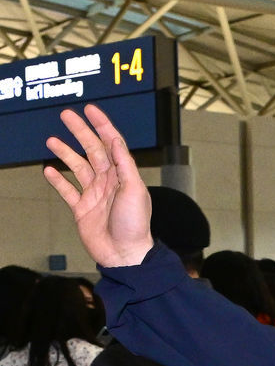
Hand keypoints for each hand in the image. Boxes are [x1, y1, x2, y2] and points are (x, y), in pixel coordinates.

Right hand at [42, 105, 153, 266]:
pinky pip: (68, 191)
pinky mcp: (82, 210)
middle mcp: (108, 182)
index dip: (102, 125)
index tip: (90, 109)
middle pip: (92, 150)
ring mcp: (94, 195)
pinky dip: (58, 181)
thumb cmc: (134, 225)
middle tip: (66, 115)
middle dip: (80, 132)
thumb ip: (124, 164)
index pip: (111, 144)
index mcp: (122, 175)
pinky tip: (49, 170)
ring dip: (66, 153)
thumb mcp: (134, 190)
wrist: (125, 256)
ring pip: (78, 167)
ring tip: (51, 140)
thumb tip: (114, 139)